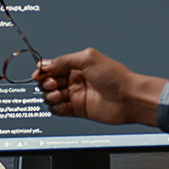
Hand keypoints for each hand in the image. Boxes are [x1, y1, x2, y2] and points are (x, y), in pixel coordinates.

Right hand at [33, 48, 165, 127]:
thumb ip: (64, 60)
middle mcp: (75, 81)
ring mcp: (76, 96)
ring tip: (57, 94)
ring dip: (50, 96)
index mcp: (77, 66)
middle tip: (52, 84)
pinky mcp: (78, 110)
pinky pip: (59, 110)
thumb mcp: (88, 58)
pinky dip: (55, 108)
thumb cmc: (116, 76)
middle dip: (46, 83)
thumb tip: (46, 64)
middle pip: (49, 82)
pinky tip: (60, 105)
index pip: (53, 67)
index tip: (39, 73)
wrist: (129, 98)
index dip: (44, 70)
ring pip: (52, 97)